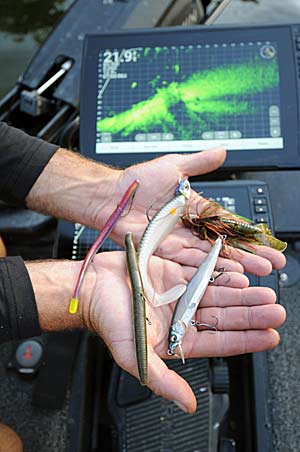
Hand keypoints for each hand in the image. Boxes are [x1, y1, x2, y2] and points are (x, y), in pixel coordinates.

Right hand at [82, 250, 285, 413]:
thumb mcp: (135, 355)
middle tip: (275, 310)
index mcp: (176, 338)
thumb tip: (188, 405)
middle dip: (251, 313)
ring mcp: (180, 292)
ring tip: (265, 292)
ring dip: (242, 293)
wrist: (93, 287)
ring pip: (218, 293)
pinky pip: (203, 273)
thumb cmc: (109, 320)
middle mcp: (182, 316)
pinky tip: (240, 276)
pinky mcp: (175, 272)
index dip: (245, 339)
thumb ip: (162, 380)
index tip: (269, 336)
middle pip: (224, 316)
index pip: (219, 341)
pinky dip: (222, 274)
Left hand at [88, 148, 285, 274]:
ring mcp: (179, 242)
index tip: (266, 242)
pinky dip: (209, 269)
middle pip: (225, 244)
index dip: (248, 233)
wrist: (111, 197)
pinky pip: (191, 262)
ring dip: (235, 265)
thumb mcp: (173, 166)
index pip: (229, 223)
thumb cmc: (138, 181)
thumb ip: (199, 162)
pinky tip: (228, 276)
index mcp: (196, 209)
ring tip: (257, 273)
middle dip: (250, 254)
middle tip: (271, 264)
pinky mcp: (165, 252)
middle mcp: (190, 228)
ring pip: (212, 257)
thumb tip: (222, 151)